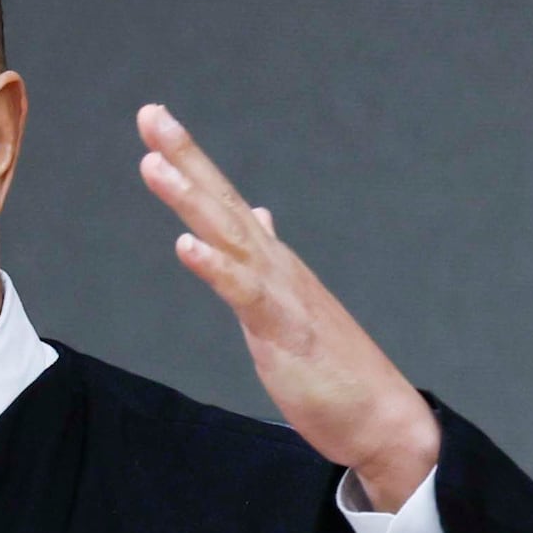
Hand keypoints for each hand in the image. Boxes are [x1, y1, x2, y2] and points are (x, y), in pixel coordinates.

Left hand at [137, 105, 440, 510]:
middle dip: (186, 156)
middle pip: (222, 201)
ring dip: (190, 199)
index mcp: (270, 262)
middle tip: (151, 114)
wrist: (381, 417)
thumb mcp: (288, 303)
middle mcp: (275, 265)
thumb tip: (255, 214)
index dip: (190, 161)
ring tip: (153, 164)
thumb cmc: (333, 366)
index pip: (223, 200)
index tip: (156, 123)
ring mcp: (281, 293)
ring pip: (228, 235)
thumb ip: (264, 260)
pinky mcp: (284, 329)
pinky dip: (215, 266)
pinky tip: (185, 245)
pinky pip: (243, 292)